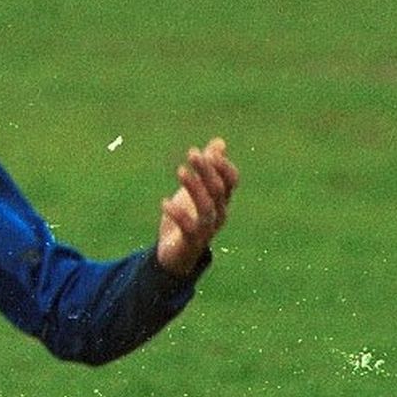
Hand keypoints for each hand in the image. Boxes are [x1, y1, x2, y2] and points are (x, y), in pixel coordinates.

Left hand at [156, 137, 238, 276]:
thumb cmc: (188, 218)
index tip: (208, 151)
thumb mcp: (196, 190)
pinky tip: (164, 203)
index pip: (231, 181)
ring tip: (180, 171)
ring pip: (206, 207)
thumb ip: (208, 168)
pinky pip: (189, 227)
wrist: (175, 254)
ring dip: (194, 188)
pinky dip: (178, 214)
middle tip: (191, 154)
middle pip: (218, 190)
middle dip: (206, 171)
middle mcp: (219, 213)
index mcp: (222, 200)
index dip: (223, 166)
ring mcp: (207, 229)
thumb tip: (219, 142)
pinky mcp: (192, 242)